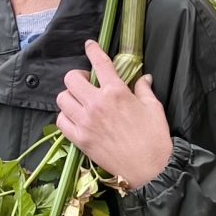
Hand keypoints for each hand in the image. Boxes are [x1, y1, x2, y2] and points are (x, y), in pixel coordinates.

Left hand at [57, 40, 174, 190]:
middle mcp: (96, 104)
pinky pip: (61, 121)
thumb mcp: (154, 108)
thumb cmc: (155, 137)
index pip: (99, 63)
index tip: (89, 45)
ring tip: (79, 101)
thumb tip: (143, 78)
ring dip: (69, 96)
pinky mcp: (80, 140)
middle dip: (77, 77)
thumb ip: (144, 89)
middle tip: (86, 83)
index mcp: (116, 92)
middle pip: (71, 79)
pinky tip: (75, 118)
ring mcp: (85, 122)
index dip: (92, 51)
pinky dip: (65, 117)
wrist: (150, 169)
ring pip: (62, 98)